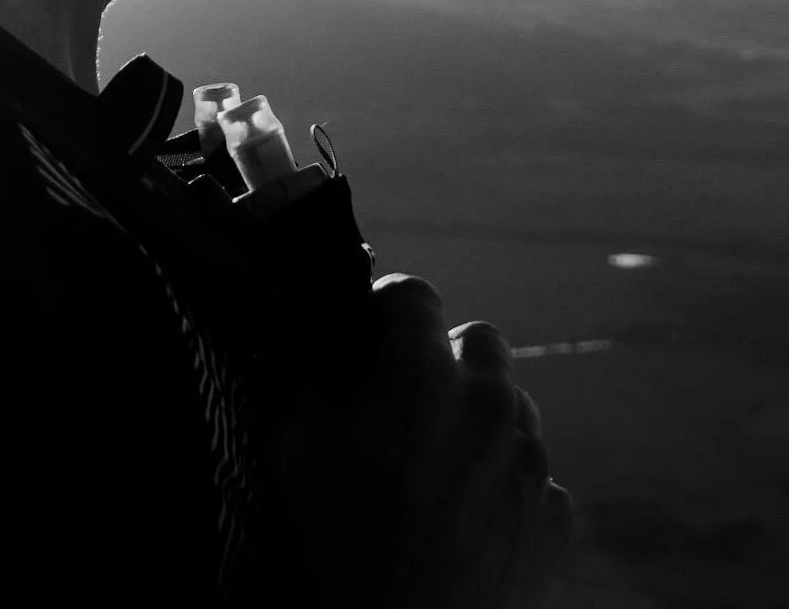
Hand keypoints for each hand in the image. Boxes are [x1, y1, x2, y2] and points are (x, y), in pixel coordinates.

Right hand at [254, 272, 572, 608]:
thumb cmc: (343, 553)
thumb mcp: (292, 457)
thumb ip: (307, 386)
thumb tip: (324, 359)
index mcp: (423, 376)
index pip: (415, 295)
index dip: (389, 308)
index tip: (375, 335)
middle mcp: (489, 402)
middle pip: (480, 341)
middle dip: (446, 359)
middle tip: (413, 402)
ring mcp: (532, 457)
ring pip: (513, 405)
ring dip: (480, 420)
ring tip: (440, 470)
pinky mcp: (556, 510)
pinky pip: (536, 471)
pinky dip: (506, 483)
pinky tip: (468, 518)